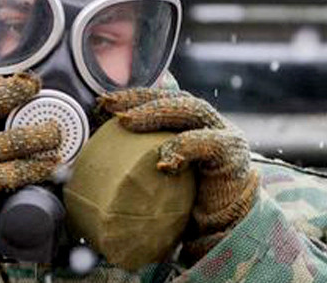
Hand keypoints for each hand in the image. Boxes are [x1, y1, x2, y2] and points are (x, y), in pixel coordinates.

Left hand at [95, 88, 258, 261]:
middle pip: (174, 98)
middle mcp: (208, 123)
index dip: (133, 96)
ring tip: (127, 121)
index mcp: (189, 123)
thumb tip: (94, 155)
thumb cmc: (185, 204)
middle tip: (109, 105)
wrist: (223, 231)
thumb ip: (139, 159)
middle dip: (140, 98)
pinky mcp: (232, 154)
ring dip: (157, 112)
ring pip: (191, 110)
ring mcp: (223, 134)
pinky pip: (209, 143)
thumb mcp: (156, 177)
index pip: (161, 98)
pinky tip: (163, 161)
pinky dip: (184, 147)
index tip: (102, 102)